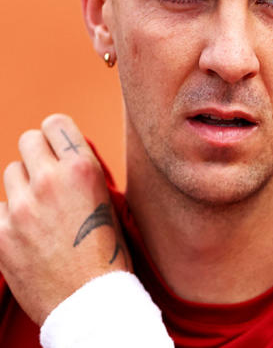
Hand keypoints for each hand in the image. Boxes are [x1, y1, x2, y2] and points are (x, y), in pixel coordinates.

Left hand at [0, 114, 129, 324]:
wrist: (91, 302)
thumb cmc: (108, 254)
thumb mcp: (110, 203)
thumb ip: (85, 174)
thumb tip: (66, 153)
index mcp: (82, 170)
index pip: (55, 123)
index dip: (57, 135)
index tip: (59, 148)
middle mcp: (48, 182)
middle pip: (27, 141)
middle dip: (38, 156)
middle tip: (49, 178)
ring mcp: (20, 209)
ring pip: (10, 175)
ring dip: (23, 187)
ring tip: (42, 212)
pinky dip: (10, 219)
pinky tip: (29, 236)